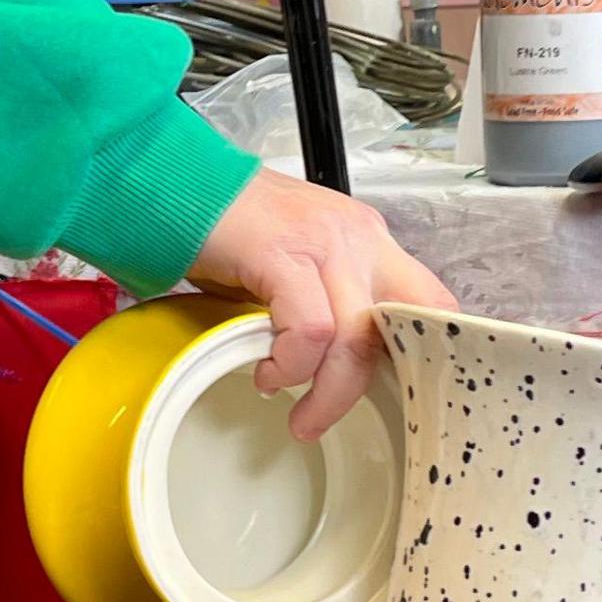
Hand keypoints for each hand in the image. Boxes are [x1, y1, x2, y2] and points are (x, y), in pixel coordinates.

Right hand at [186, 170, 458, 439]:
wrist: (173, 183)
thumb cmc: (227, 226)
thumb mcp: (296, 263)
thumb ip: (325, 300)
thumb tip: (336, 365)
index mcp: (365, 239)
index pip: (429, 300)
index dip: (422, 354)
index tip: (392, 396)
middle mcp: (356, 236)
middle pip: (401, 326)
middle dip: (368, 387)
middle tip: (328, 418)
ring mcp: (324, 241)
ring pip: (355, 337)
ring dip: (328, 393)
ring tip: (299, 415)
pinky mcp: (283, 252)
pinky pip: (310, 330)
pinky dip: (291, 365)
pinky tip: (267, 374)